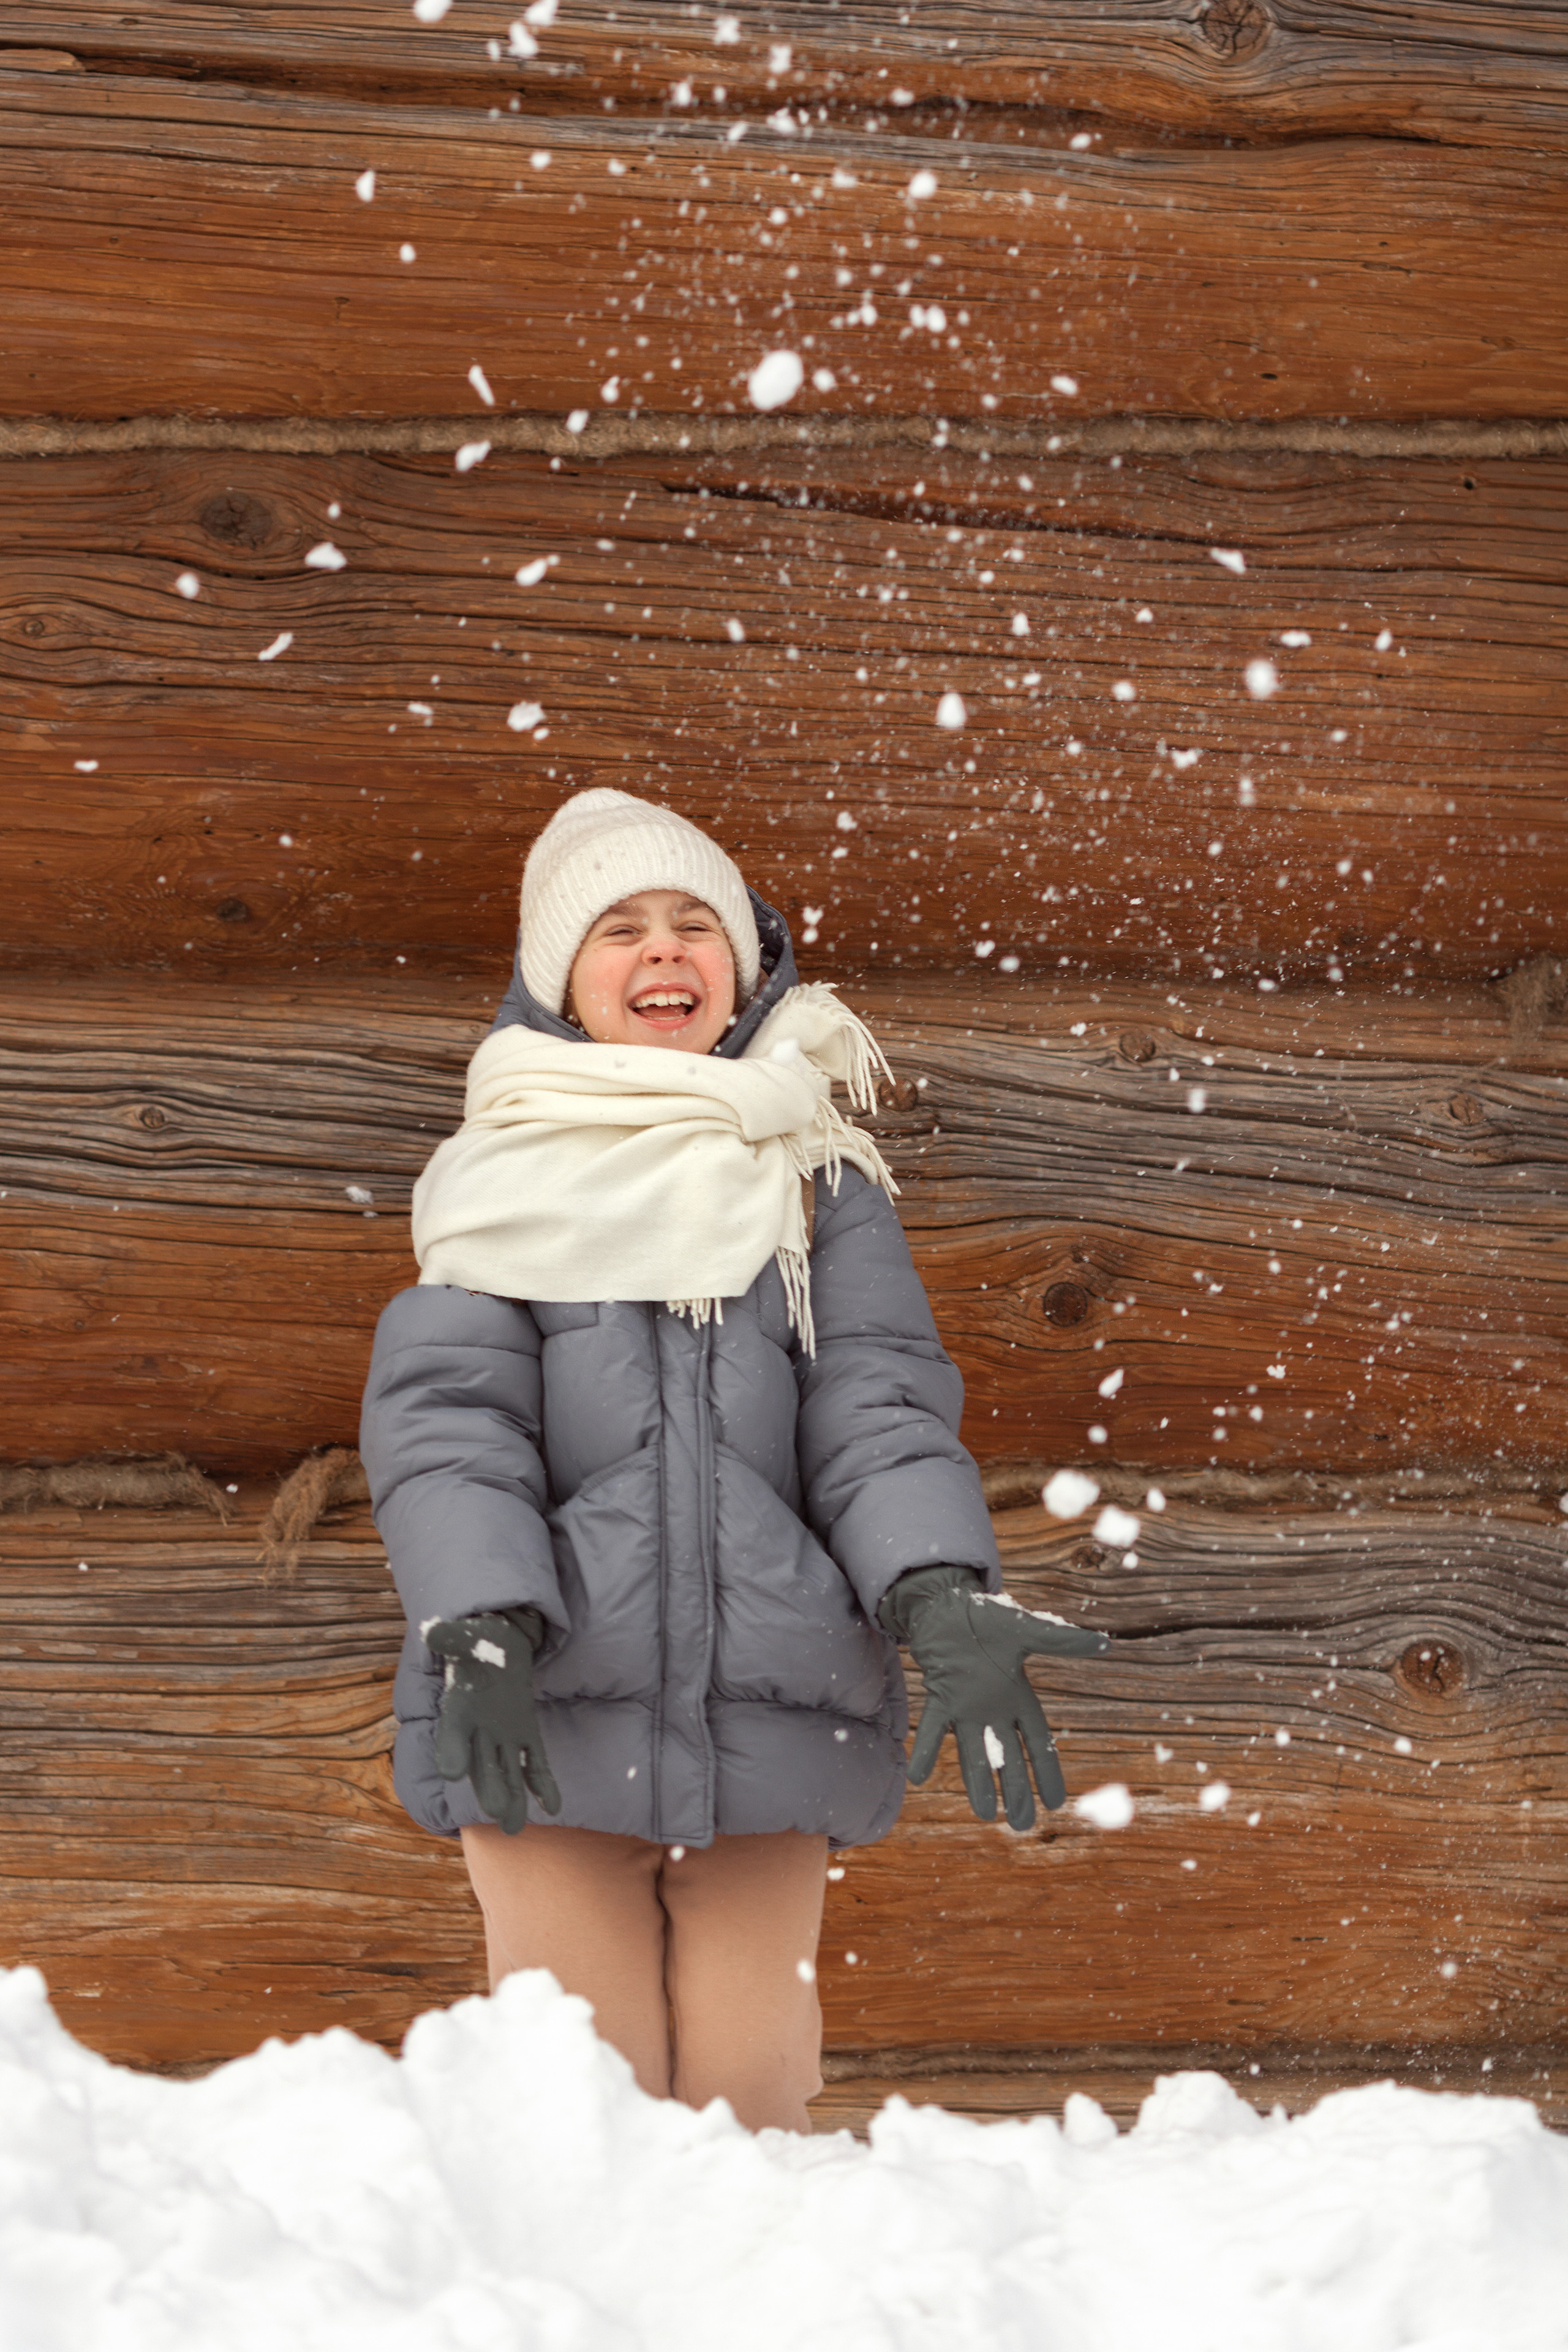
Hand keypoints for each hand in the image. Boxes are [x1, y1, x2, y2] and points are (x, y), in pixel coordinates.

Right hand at [425, 1608, 560, 1833]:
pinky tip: (553, 1806)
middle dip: (488, 1787)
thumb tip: (435, 1632)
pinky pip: (534, 1762)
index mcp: (457, 1709)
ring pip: (506, 1771)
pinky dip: (542, 1783)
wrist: (499, 1644)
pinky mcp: (526, 1734)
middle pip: (480, 1763)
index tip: (451, 1771)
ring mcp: (503, 1736)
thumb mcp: (467, 1634)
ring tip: (515, 1826)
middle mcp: (477, 1730)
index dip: (451, 1750)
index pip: (451, 1734)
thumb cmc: (478, 1640)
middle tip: (496, 1811)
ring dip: (512, 1797)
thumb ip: (454, 1637)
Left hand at [879, 1566, 1107, 1829]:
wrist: (948, 1606)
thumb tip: (1105, 1643)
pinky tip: (919, 1777)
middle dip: (1016, 1790)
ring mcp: (965, 1707)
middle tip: (1022, 1825)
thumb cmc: (989, 1618)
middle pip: (1009, 1757)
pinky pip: (932, 1729)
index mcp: (1018, 1696)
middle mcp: (993, 1710)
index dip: (1047, 1771)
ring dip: (978, 1781)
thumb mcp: (1028, 1629)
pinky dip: (926, 1750)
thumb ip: (1062, 1640)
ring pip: (974, 1751)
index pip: (1038, 1742)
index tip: (1057, 1804)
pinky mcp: (940, 1697)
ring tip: (984, 1814)